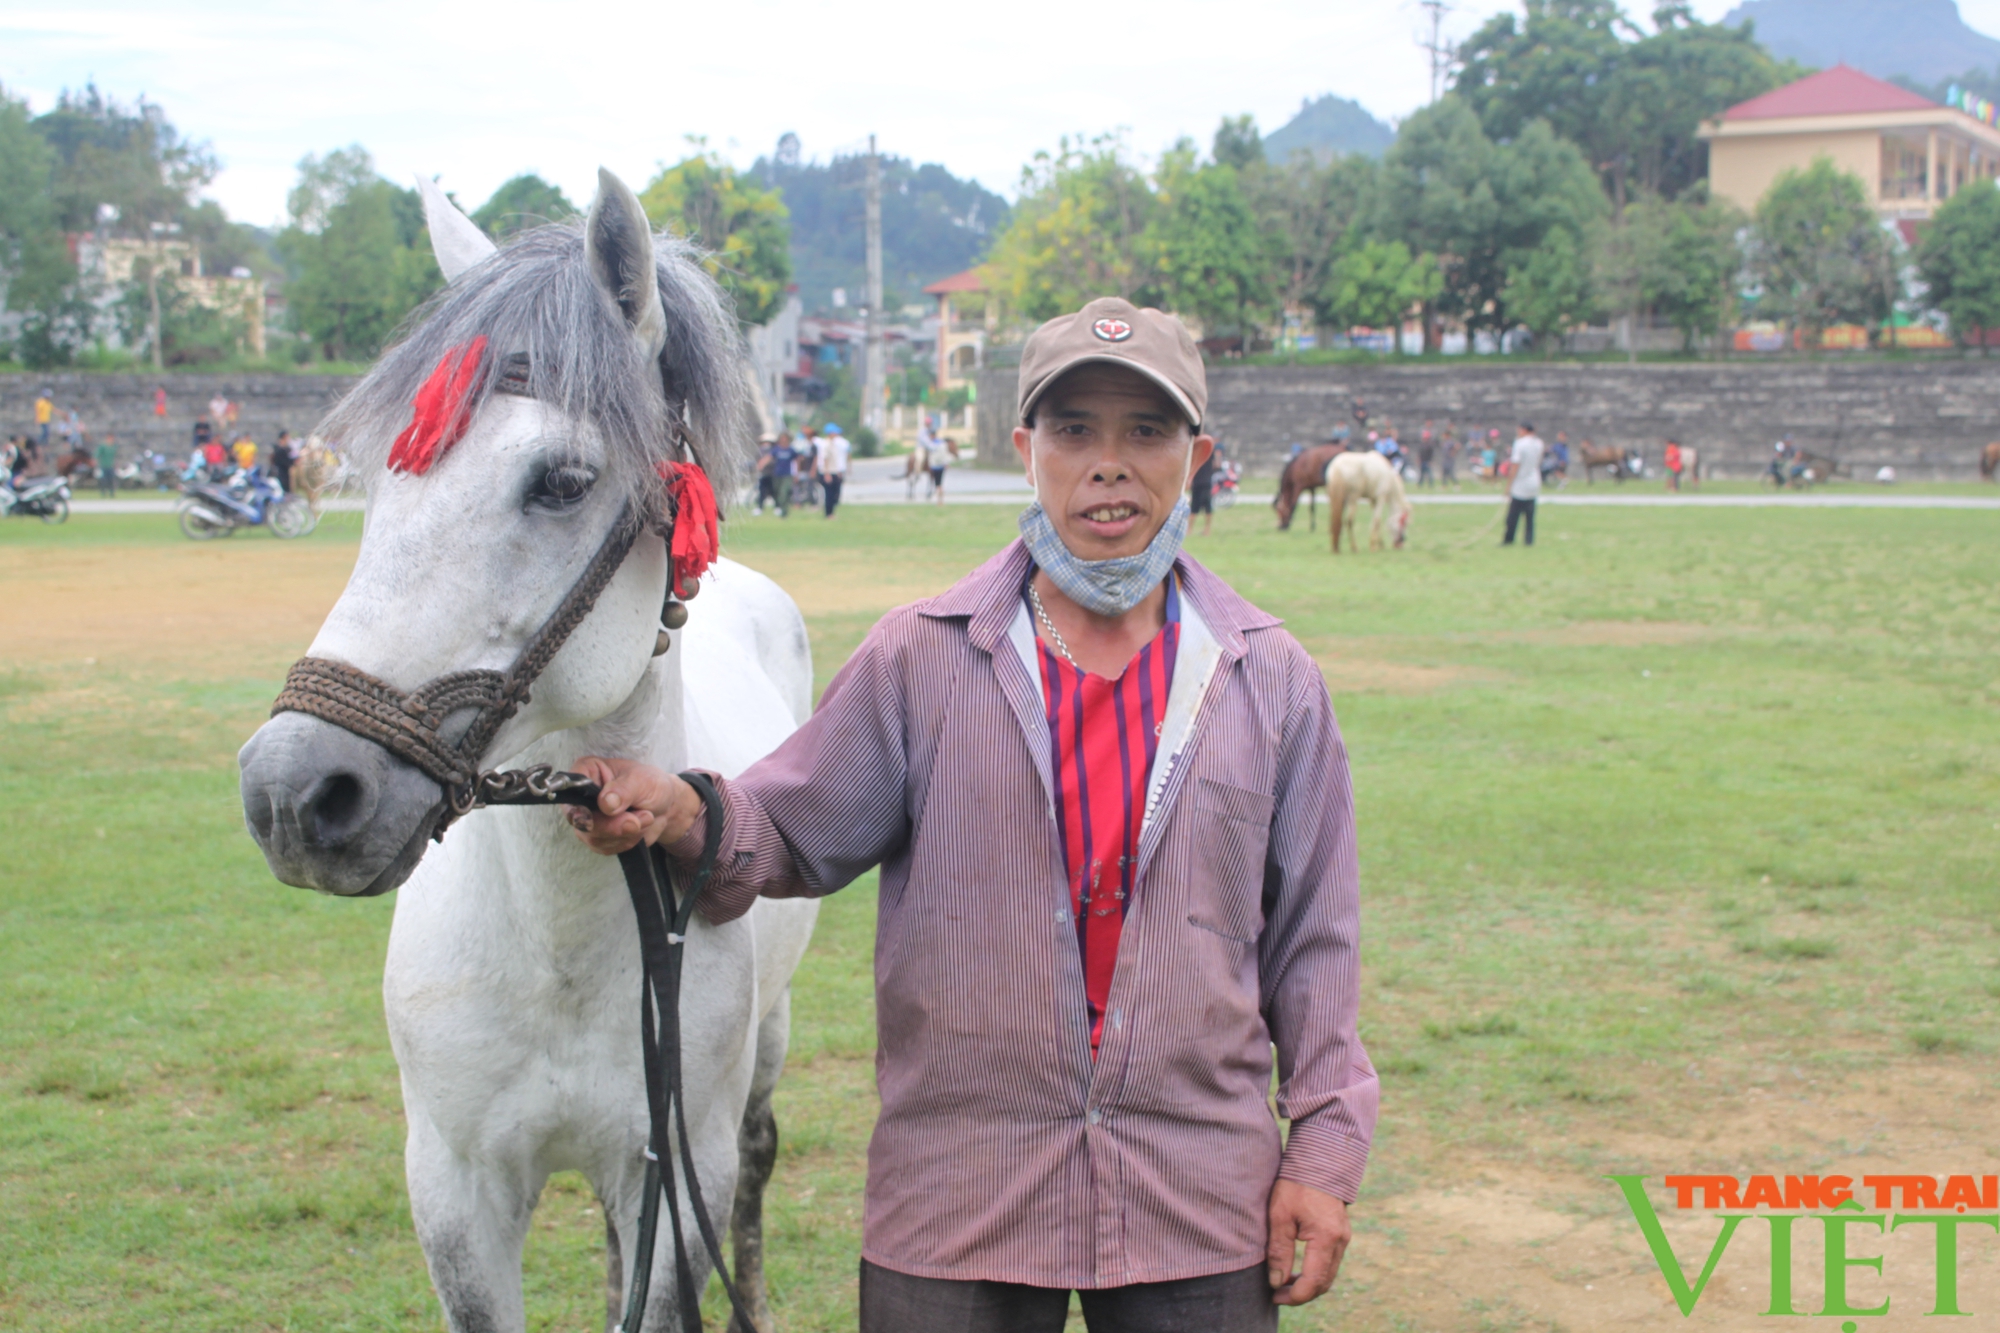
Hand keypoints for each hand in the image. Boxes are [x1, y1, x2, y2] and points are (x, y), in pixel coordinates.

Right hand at [564, 757, 702, 854]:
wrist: (666, 806)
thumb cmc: (651, 785)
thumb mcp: (642, 781)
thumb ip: (624, 790)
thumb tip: (606, 804)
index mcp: (587, 772)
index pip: (570, 788)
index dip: (579, 804)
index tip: (598, 814)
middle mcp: (581, 797)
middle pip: (580, 819)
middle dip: (612, 825)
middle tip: (637, 821)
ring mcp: (587, 819)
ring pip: (594, 837)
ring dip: (624, 834)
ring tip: (646, 818)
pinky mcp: (597, 838)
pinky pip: (605, 848)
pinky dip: (626, 842)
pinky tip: (638, 830)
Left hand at [1267, 1180, 1349, 1305]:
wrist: (1318, 1160)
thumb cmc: (1295, 1184)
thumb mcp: (1280, 1216)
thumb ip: (1279, 1251)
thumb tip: (1276, 1281)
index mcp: (1326, 1238)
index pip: (1313, 1281)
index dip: (1294, 1295)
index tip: (1275, 1296)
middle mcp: (1340, 1241)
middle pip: (1324, 1282)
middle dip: (1301, 1294)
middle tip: (1277, 1294)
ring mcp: (1343, 1237)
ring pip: (1328, 1274)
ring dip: (1308, 1284)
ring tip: (1283, 1284)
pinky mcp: (1340, 1233)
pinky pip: (1330, 1262)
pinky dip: (1315, 1272)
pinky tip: (1297, 1269)